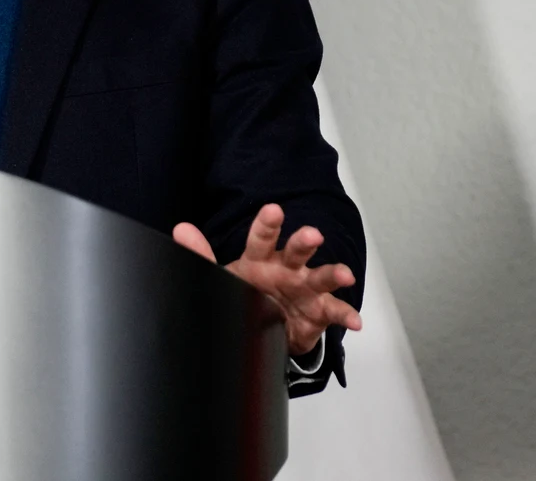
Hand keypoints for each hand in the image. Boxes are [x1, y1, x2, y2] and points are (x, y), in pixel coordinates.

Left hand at [173, 204, 362, 355]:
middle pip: (296, 252)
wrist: (264, 325)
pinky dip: (346, 315)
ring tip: (344, 274)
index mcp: (261, 258)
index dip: (267, 224)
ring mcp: (305, 288)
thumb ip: (201, 254)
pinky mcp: (318, 310)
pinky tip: (355, 320)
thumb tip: (181, 229)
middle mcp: (286, 268)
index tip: (273, 210)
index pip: (262, 238)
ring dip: (333, 274)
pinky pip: (335, 311)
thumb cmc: (246, 290)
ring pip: (321, 278)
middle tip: (312, 235)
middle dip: (304, 243)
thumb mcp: (221, 275)